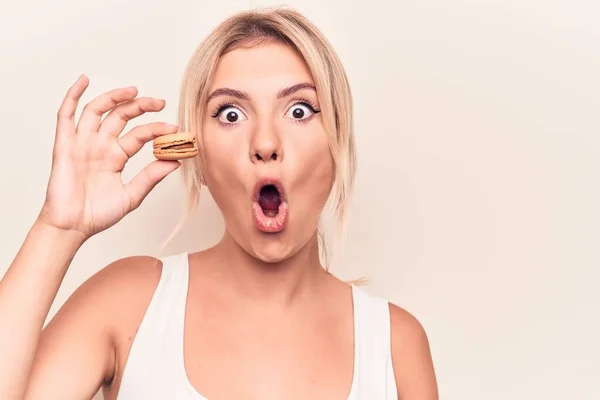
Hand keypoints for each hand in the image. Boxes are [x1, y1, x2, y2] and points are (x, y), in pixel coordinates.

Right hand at [38, 74, 181, 238]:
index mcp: (116, 156)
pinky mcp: (64, 146)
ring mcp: (82, 144)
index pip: (139, 135)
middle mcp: (100, 146)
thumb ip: (151, 177)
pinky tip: (84, 80)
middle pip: (120, 116)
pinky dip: (73, 96)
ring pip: (97, 110)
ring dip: (114, 97)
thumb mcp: (132, 195)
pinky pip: (66, 116)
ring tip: (133, 90)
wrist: (73, 227)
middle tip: (160, 102)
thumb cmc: (98, 215)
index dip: (156, 129)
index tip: (175, 128)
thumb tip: (176, 161)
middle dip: (140, 106)